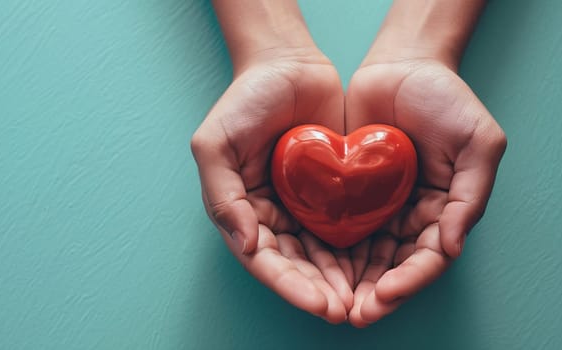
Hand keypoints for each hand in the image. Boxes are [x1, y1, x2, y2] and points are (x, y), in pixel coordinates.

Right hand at [191, 48, 352, 322]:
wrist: (289, 64)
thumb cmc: (245, 100)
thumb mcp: (215, 144)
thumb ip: (222, 195)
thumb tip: (245, 245)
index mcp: (241, 209)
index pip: (262, 259)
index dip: (288, 284)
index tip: (318, 303)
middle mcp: (271, 214)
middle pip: (293, 264)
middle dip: (316, 290)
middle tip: (344, 311)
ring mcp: (302, 205)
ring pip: (319, 254)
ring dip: (337, 280)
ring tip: (361, 301)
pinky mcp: (332, 192)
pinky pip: (342, 227)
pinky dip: (355, 251)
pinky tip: (373, 267)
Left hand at [344, 58, 506, 326]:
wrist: (401, 64)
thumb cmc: (445, 98)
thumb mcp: (477, 140)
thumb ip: (470, 195)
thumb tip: (451, 247)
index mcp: (443, 209)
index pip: (428, 257)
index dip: (409, 280)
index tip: (385, 295)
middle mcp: (410, 214)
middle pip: (394, 265)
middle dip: (375, 293)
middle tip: (352, 313)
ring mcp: (379, 205)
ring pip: (365, 254)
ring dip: (350, 281)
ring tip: (330, 301)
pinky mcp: (349, 191)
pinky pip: (339, 226)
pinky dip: (330, 250)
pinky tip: (314, 266)